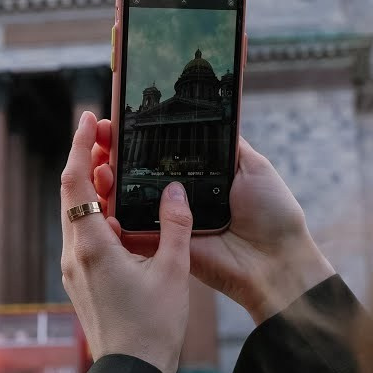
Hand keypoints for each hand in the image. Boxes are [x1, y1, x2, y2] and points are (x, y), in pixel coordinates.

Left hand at [60, 112, 192, 372]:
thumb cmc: (152, 328)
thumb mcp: (174, 271)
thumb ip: (176, 225)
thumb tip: (175, 189)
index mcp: (93, 246)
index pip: (76, 182)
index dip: (80, 146)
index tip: (89, 119)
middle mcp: (75, 253)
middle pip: (72, 194)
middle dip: (88, 161)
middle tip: (108, 137)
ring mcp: (75, 268)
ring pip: (77, 214)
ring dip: (94, 188)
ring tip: (117, 168)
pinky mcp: (82, 280)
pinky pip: (84, 234)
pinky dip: (98, 213)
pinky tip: (120, 211)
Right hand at [93, 125, 333, 324]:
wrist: (275, 260)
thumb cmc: (272, 213)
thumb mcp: (254, 166)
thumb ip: (227, 142)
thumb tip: (209, 111)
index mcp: (202, 176)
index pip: (164, 152)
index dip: (142, 137)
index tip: (119, 119)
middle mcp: (182, 197)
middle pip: (141, 173)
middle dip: (117, 154)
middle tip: (100, 135)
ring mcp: (170, 221)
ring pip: (130, 198)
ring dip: (109, 180)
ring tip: (97, 159)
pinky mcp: (164, 244)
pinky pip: (133, 229)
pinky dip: (115, 214)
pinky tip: (101, 192)